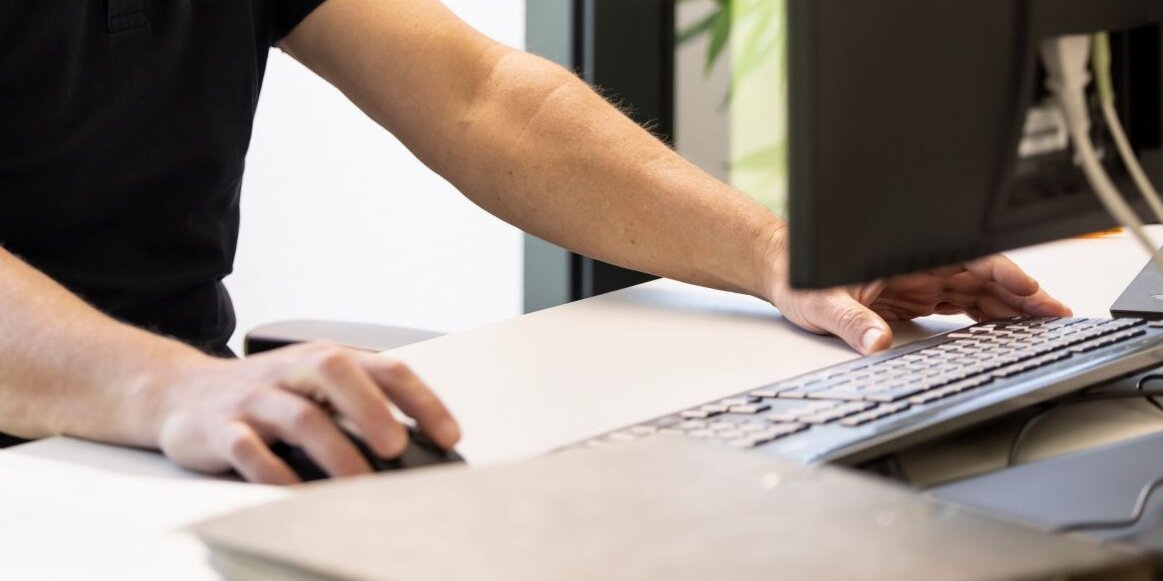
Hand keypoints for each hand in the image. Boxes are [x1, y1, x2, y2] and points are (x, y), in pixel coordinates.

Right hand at [155, 343, 459, 483]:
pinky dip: (274, 472)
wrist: (182, 393)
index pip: (386, 368)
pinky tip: (297, 491)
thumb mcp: (316, 386)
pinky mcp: (221, 430)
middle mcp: (294, 373)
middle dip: (373, 411)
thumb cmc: (266, 393)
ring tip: (359, 481)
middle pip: (338, 376)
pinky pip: (248, 450)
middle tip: (398, 447)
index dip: (422, 400)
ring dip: (335, 450)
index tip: (449, 435)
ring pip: (300, 417)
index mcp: (328, 360)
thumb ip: (362, 404)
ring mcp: (257, 399)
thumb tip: (423, 445)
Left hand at [771, 255, 1071, 354]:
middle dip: (1021, 294)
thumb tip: (876, 342)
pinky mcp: (913, 293)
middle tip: (1057, 316)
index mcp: (903, 257)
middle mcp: (916, 265)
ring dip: (1009, 306)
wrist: (780, 270)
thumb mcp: (820, 302)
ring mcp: (918, 279)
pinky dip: (985, 314)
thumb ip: (850, 321)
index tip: (1030, 290)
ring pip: (975, 290)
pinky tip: (1006, 329)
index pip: (965, 260)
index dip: (1002, 274)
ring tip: (1044, 324)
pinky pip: (958, 302)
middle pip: (981, 276)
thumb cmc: (797, 274)